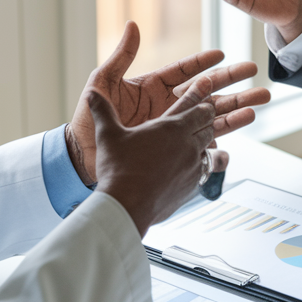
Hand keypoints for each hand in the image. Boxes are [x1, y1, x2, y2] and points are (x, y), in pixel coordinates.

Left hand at [67, 21, 270, 184]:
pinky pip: (203, 145)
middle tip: (255, 73)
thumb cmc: (87, 121)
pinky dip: (221, 142)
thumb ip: (121, 56)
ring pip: (212, 117)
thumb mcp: (102, 84)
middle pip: (207, 92)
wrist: (81, 158)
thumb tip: (132, 25)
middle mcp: (168, 106)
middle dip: (233, 83)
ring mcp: (173, 129)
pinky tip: (237, 137)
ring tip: (259, 103)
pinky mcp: (175, 151)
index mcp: (153, 87)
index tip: (222, 54)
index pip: (184, 70)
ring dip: (236, 110)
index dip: (203, 62)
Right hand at [87, 77, 230, 235]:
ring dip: (206, 143)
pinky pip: (204, 172)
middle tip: (205, 116)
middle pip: (209, 127)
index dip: (202, 100)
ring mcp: (192, 168)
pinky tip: (193, 168)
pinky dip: (201, 167)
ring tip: (203, 141)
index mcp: (172, 128)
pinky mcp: (192, 188)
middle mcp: (188, 146)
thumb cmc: (119, 170)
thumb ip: (102, 111)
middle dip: (206, 120)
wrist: (127, 206)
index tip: (206, 95)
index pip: (198, 108)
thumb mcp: (108, 136)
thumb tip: (92, 95)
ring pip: (210, 149)